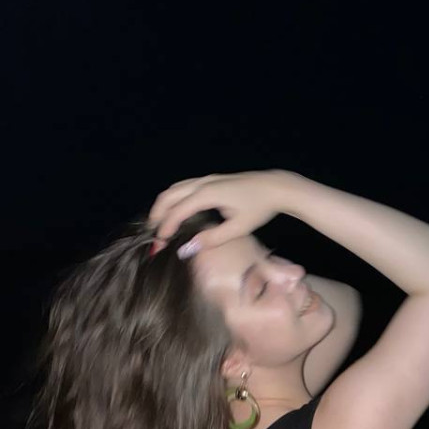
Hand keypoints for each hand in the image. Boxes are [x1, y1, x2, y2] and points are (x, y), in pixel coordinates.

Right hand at [147, 169, 295, 252]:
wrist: (274, 187)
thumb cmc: (259, 208)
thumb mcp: (238, 229)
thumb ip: (212, 239)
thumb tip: (187, 249)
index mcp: (208, 194)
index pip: (177, 211)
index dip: (166, 228)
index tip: (159, 244)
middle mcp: (202, 183)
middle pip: (168, 196)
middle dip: (157, 216)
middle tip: (153, 236)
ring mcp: (205, 179)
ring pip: (174, 189)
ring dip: (163, 206)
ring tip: (159, 225)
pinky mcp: (210, 180)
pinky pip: (183, 187)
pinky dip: (173, 200)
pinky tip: (174, 213)